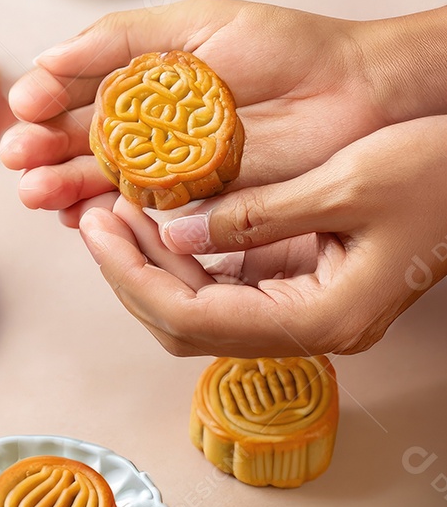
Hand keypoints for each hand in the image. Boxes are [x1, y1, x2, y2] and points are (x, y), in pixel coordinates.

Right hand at [1, 0, 422, 225]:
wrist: (354, 91)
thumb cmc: (284, 46)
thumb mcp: (198, 23)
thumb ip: (124, 38)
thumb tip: (50, 55)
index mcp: (144, 71)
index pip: (79, 86)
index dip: (48, 98)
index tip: (28, 106)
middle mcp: (149, 117)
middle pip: (81, 136)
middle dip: (44, 148)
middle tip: (20, 159)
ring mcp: (169, 160)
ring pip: (103, 176)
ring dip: (64, 184)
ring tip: (37, 193)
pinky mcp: (196, 197)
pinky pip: (142, 208)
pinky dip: (108, 214)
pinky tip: (78, 215)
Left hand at [78, 118, 446, 356]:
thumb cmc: (438, 178)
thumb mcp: (347, 184)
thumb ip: (258, 215)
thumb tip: (175, 233)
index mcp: (323, 317)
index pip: (195, 318)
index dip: (134, 275)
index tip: (97, 228)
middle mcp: (311, 329)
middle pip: (189, 325)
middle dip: (132, 273)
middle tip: (94, 216)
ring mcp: (306, 311)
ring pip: (202, 309)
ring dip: (154, 265)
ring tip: (117, 209)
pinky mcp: (304, 286)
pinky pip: (227, 285)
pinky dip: (187, 256)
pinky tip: (165, 216)